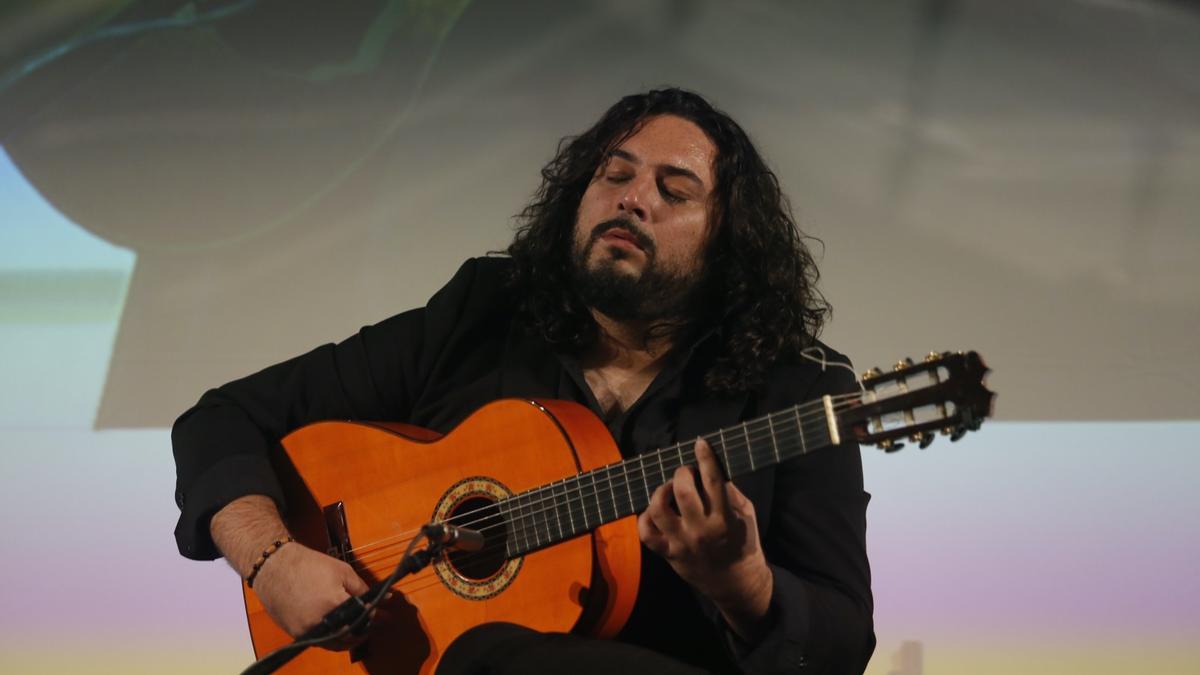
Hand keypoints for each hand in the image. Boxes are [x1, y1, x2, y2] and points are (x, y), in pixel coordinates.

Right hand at [251, 541, 371, 646]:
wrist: (274, 566)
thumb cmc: (308, 565)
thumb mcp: (342, 571)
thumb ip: (362, 588)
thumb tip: (382, 599)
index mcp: (334, 605)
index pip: (363, 618)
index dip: (372, 615)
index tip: (376, 611)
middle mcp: (320, 623)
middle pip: (350, 637)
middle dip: (361, 631)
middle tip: (367, 622)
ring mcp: (307, 631)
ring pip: (334, 644)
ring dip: (346, 638)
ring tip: (353, 626)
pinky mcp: (296, 634)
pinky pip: (319, 641)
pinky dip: (330, 637)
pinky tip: (335, 627)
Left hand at [637, 438, 772, 636]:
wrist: (736, 583)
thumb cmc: (743, 543)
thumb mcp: (747, 515)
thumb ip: (731, 492)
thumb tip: (712, 468)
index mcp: (724, 519)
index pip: (714, 482)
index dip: (706, 459)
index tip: (700, 444)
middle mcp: (701, 531)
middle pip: (682, 492)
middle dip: (681, 474)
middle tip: (685, 473)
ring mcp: (681, 543)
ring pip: (659, 510)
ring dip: (661, 492)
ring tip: (668, 489)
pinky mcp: (669, 554)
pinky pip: (646, 534)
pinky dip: (645, 518)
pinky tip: (655, 511)